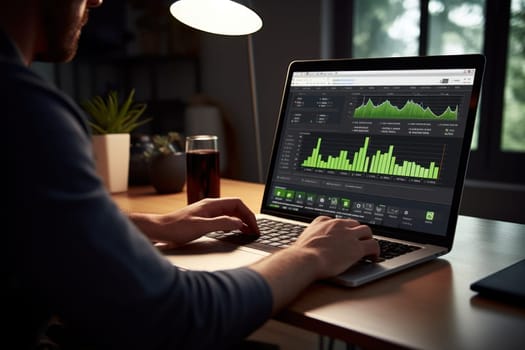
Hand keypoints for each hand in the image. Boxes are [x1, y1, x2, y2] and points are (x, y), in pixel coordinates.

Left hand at [129, 197, 259, 246]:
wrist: (160, 230)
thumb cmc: (176, 228)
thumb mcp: (202, 227)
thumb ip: (222, 223)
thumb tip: (239, 223)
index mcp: (212, 204)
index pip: (238, 203)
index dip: (249, 214)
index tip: (254, 226)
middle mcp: (211, 206)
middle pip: (236, 208)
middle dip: (247, 218)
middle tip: (254, 231)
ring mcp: (208, 212)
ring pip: (230, 214)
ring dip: (241, 222)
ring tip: (247, 232)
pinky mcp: (204, 220)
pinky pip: (223, 219)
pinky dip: (232, 225)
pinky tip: (232, 232)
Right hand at [293, 216, 379, 278]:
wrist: (306, 259)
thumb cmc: (302, 253)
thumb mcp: (304, 237)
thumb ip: (310, 234)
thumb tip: (310, 239)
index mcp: (325, 221)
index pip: (339, 221)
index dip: (344, 229)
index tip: (345, 235)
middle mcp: (339, 225)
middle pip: (355, 223)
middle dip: (358, 232)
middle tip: (358, 241)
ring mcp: (349, 236)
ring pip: (366, 231)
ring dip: (368, 239)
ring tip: (368, 248)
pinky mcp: (357, 248)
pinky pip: (373, 245)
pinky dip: (375, 251)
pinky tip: (373, 258)